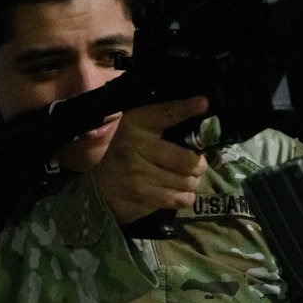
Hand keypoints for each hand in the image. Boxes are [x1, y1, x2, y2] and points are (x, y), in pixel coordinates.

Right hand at [92, 95, 209, 223]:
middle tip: (197, 166)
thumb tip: (201, 110)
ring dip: (192, 183)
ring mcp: (135, 174)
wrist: (99, 187)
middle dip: (199, 165)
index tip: (203, 103)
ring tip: (187, 180)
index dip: (186, 108)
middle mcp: (133, 146)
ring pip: (185, 181)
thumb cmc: (126, 155)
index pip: (166, 114)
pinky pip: (177, 199)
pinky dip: (184, 198)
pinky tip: (180, 194)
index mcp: (135, 124)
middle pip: (185, 159)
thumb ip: (165, 122)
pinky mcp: (139, 197)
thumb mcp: (138, 131)